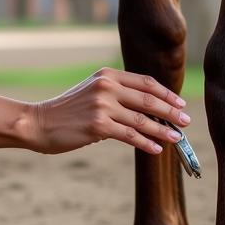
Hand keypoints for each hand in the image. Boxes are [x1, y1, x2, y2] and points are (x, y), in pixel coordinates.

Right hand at [27, 68, 191, 154]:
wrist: (38, 122)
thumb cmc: (68, 110)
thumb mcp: (92, 92)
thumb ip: (117, 94)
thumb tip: (149, 110)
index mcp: (107, 75)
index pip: (145, 83)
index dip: (166, 94)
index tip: (180, 103)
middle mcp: (106, 87)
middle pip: (149, 100)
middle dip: (171, 112)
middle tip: (186, 121)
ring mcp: (103, 106)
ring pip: (143, 120)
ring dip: (164, 130)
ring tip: (177, 138)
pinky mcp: (98, 126)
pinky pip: (130, 135)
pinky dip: (147, 142)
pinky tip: (157, 149)